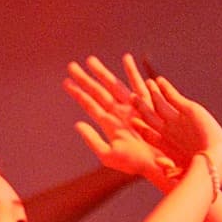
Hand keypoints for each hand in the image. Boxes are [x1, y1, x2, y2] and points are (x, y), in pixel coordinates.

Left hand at [65, 55, 175, 185]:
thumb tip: (77, 124)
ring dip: (102, 73)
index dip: (77, 93)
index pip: (89, 104)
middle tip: (71, 66)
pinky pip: (137, 84)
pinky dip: (132, 71)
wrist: (156, 163)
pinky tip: (126, 58)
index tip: (65, 82)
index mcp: (108, 123)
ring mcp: (131, 106)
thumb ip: (92, 139)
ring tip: (90, 60)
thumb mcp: (107, 155)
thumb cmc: (132, 163)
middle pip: (98, 91)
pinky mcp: (146, 104)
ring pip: (113, 85)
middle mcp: (117, 112)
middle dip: (85, 79)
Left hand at [131, 66, 221, 186]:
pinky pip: (174, 97)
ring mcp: (178, 119)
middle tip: (132, 97)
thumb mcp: (179, 171)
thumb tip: (159, 163)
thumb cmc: (197, 169)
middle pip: (151, 116)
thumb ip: (168, 168)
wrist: (214, 159)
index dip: (140, 126)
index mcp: (164, 144)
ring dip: (153, 94)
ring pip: (161, 104)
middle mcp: (170, 130)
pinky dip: (166, 89)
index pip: (148, 133)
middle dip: (141, 107)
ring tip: (146, 83)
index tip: (131, 121)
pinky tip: (159, 80)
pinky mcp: (189, 109)